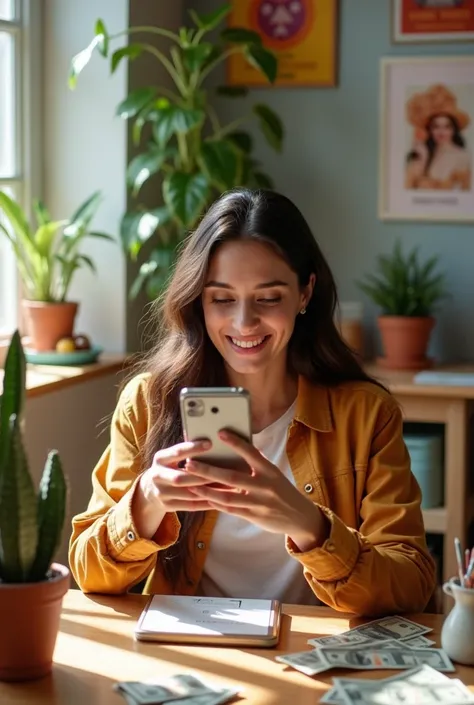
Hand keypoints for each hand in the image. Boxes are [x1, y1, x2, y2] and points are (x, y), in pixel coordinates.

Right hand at [131, 440, 215, 538]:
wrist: (149, 489)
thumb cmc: (170, 467)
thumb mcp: (171, 457)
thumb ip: (185, 452)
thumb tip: (212, 443)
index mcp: (160, 458)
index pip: (177, 452)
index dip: (193, 448)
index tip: (210, 443)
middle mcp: (157, 476)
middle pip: (180, 478)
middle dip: (202, 476)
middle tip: (224, 472)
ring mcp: (161, 493)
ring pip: (188, 494)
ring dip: (209, 491)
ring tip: (228, 486)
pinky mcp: (167, 506)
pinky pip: (191, 506)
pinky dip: (207, 502)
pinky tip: (221, 498)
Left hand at [185, 431, 328, 551]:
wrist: (299, 516)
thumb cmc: (282, 490)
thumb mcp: (274, 474)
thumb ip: (257, 463)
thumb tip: (238, 446)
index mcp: (270, 470)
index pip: (250, 453)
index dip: (235, 442)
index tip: (220, 433)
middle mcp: (265, 485)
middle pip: (231, 476)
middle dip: (208, 470)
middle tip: (190, 463)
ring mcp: (259, 502)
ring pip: (227, 496)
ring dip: (206, 489)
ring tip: (190, 483)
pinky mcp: (254, 516)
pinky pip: (230, 509)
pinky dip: (215, 503)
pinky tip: (203, 497)